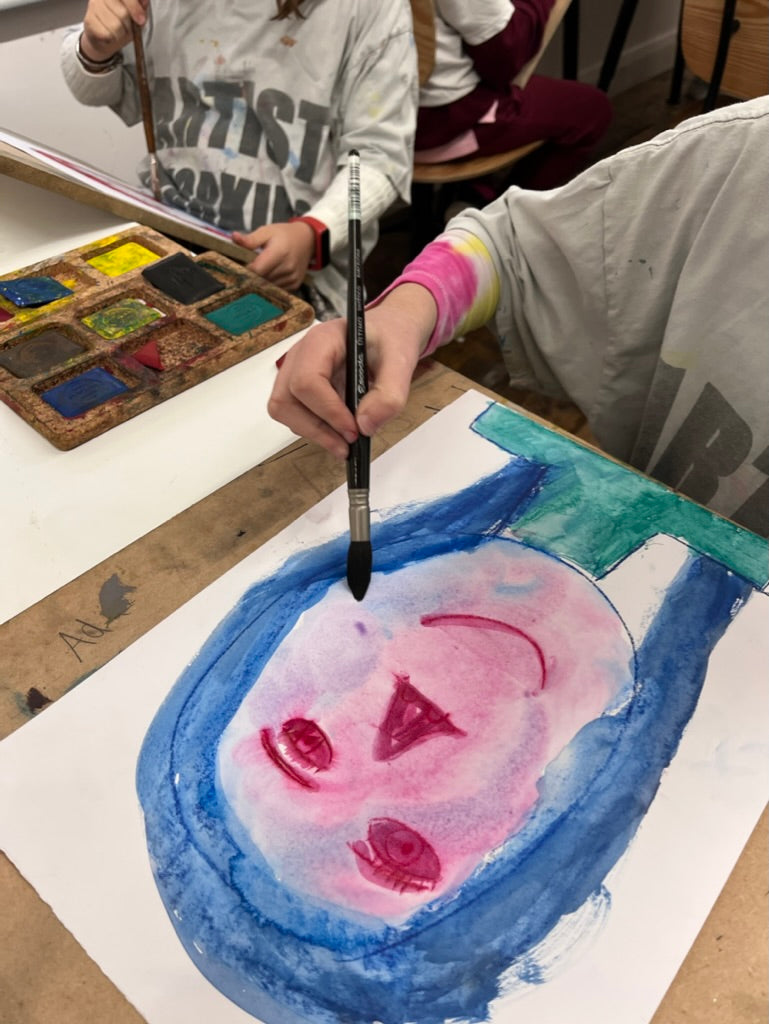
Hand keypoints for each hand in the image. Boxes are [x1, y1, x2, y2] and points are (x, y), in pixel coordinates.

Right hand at [81, 0, 147, 61]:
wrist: (104, 39)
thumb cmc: (122, 25)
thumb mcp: (135, 16)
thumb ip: (141, 7)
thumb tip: (145, 1)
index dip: (135, 8)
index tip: (141, 20)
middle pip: (123, 13)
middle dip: (129, 26)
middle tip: (127, 28)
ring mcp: (93, 6)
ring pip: (116, 25)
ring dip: (121, 34)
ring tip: (118, 32)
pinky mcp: (89, 20)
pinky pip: (108, 34)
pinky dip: (112, 39)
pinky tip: (109, 35)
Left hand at [232, 222, 314, 292]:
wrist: (307, 240)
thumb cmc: (284, 234)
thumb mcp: (267, 231)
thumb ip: (251, 239)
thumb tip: (234, 238)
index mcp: (279, 253)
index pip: (257, 270)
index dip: (245, 271)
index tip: (238, 268)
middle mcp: (287, 268)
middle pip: (261, 280)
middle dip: (251, 277)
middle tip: (245, 271)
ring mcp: (292, 278)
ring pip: (268, 287)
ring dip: (260, 282)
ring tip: (257, 273)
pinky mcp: (295, 285)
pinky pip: (277, 290)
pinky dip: (270, 285)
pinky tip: (268, 277)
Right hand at [267, 284, 437, 457]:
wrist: (388, 333)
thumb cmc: (390, 340)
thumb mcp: (401, 362)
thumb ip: (390, 394)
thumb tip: (365, 426)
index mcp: (322, 340)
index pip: (307, 381)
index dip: (328, 411)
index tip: (353, 431)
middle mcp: (301, 355)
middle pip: (286, 400)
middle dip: (315, 429)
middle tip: (346, 446)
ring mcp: (296, 371)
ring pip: (285, 410)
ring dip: (313, 432)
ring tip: (344, 444)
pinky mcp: (300, 388)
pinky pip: (295, 414)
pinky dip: (315, 429)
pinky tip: (339, 433)